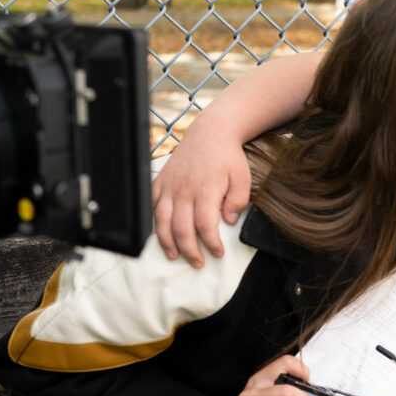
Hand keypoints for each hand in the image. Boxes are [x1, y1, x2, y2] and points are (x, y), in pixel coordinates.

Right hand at [152, 122, 252, 267]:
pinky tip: (160, 234)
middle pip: (181, 228)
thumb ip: (238, 201)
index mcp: (206, 190)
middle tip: (198, 263)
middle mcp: (184, 190)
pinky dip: (154, 222)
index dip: (211, 243)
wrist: (210, 132)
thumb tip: (229, 222)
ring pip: (163, 220)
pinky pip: (152, 205)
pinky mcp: (160, 182)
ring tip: (175, 256)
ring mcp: (170, 186)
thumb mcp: (243, 178)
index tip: (218, 253)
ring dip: (167, 242)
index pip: (205, 226)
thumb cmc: (228, 157)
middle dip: (189, 250)